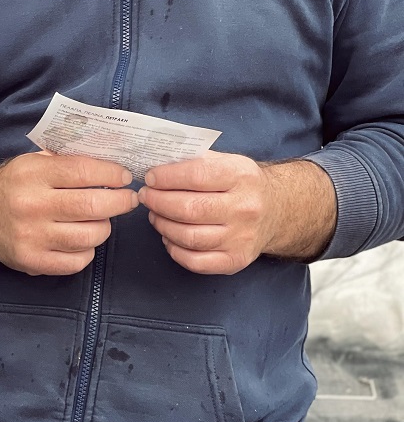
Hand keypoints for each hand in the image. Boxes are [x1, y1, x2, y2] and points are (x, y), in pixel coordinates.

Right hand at [0, 152, 136, 275]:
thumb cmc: (14, 184)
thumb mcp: (33, 161)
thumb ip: (66, 159)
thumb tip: (111, 160)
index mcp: (32, 174)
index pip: (83, 171)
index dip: (111, 173)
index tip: (124, 176)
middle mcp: (31, 205)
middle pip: (92, 205)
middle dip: (120, 201)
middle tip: (128, 199)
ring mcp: (31, 236)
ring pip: (89, 236)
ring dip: (104, 227)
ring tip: (102, 219)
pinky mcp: (32, 262)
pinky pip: (77, 262)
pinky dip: (87, 251)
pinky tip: (83, 240)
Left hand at [139, 154, 338, 273]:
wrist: (276, 209)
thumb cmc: (240, 183)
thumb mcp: (225, 160)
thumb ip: (194, 159)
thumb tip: (155, 163)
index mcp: (240, 176)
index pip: (196, 176)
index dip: (166, 177)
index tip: (150, 178)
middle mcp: (244, 208)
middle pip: (189, 209)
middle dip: (158, 202)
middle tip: (146, 197)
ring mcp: (241, 238)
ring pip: (190, 237)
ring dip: (163, 225)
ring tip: (155, 215)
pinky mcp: (236, 260)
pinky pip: (196, 262)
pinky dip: (175, 250)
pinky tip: (169, 237)